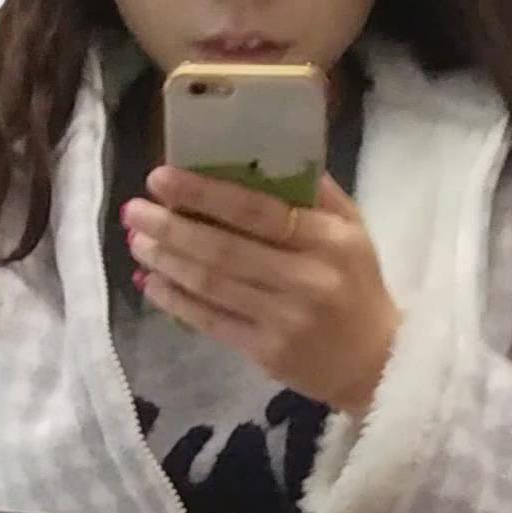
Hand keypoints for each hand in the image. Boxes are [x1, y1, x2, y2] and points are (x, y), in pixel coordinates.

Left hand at [124, 168, 400, 418]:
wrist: (377, 362)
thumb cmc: (357, 285)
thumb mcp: (352, 230)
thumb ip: (315, 191)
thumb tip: (264, 149)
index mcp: (328, 239)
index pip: (257, 210)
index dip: (204, 194)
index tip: (162, 178)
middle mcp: (306, 278)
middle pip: (223, 249)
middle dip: (171, 227)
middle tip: (134, 210)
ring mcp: (284, 319)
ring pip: (211, 284)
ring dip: (166, 261)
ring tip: (137, 241)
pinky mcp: (266, 352)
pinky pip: (210, 321)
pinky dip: (175, 301)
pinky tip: (151, 283)